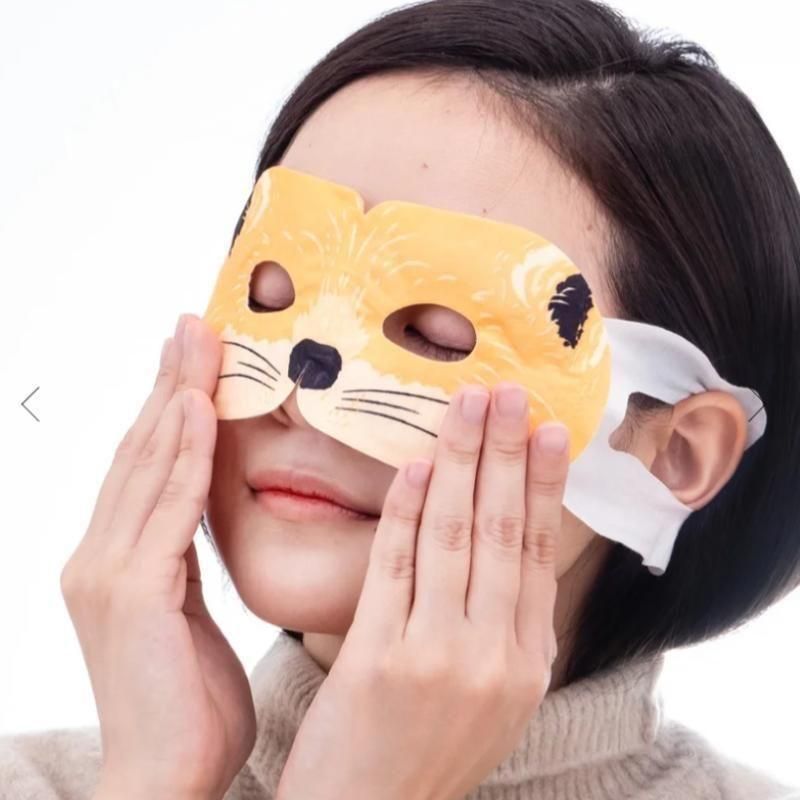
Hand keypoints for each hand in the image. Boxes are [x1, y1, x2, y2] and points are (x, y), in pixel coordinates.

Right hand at [60, 314, 255, 799]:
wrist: (166, 779)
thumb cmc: (189, 704)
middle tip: (191, 325)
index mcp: (117, 563)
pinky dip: (182, 454)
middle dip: (167, 383)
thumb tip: (200, 517)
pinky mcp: (131, 593)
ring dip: (175, 398)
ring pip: (147, 465)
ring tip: (197, 343)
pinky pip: (166, 507)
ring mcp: (108, 572)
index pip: (145, 467)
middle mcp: (101, 557)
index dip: (165, 407)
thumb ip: (183, 563)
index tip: (190, 359)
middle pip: (140, 451)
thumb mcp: (188, 616)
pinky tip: (198, 409)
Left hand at [275, 382, 569, 799]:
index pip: (536, 552)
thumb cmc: (428, 750)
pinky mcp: (378, 658)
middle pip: (500, 530)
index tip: (547, 429)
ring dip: (459, 461)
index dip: (543, 483)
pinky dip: (403, 510)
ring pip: (452, 535)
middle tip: (508, 392)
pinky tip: (410, 466)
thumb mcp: (494, 697)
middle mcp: (492, 656)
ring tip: (466, 407)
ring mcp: (436, 657)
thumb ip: (507, 626)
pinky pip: (393, 565)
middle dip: (505, 452)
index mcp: (527, 664)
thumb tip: (513, 540)